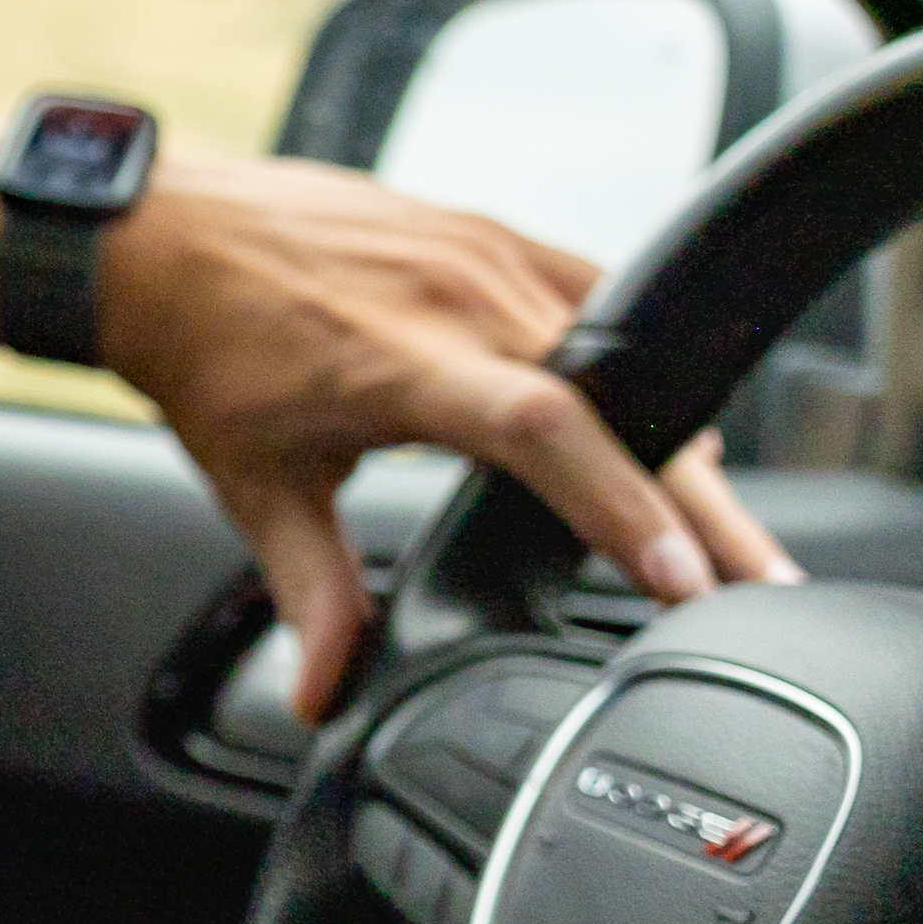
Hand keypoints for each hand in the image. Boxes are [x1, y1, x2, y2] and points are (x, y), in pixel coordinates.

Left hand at [98, 147, 793, 721]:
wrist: (156, 235)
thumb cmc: (201, 349)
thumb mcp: (256, 485)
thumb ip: (310, 593)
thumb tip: (322, 694)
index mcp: (402, 363)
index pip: (544, 434)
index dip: (623, 503)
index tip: (686, 576)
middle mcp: (458, 297)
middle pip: (617, 403)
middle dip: (702, 501)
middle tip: (766, 581)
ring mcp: (482, 251)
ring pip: (621, 351)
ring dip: (676, 438)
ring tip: (725, 528)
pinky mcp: (491, 229)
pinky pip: (594, 294)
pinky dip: (632, 365)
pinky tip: (662, 427)